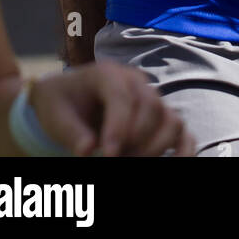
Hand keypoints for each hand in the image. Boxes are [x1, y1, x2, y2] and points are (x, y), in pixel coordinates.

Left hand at [29, 63, 194, 156]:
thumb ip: (71, 132)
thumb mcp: (55, 115)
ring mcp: (152, 99)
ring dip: (156, 147)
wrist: (67, 99)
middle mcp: (136, 82)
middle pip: (151, 107)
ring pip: (171, 119)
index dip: (119, 127)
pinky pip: (182, 132)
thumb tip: (87, 150)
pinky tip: (174, 164)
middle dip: (137, 140)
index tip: (108, 155)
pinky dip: (183, 151)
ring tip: (133, 162)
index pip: (123, 97)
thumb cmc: (60, 105)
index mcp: (108, 74)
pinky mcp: (159, 119)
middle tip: (116, 160)